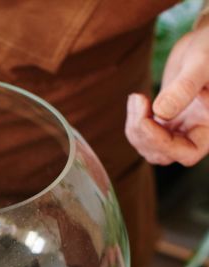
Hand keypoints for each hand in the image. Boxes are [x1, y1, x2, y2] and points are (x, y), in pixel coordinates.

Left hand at [125, 20, 208, 165]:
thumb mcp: (202, 63)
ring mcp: (180, 128)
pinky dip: (135, 122)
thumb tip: (161, 112)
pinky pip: (145, 135)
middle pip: (164, 154)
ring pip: (150, 148)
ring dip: (136, 129)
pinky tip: (136, 100)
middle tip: (138, 100)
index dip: (163, 144)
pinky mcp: (166, 121)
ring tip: (136, 98)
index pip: (189, 153)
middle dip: (144, 134)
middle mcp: (197, 131)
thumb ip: (185, 87)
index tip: (147, 120)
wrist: (206, 40)